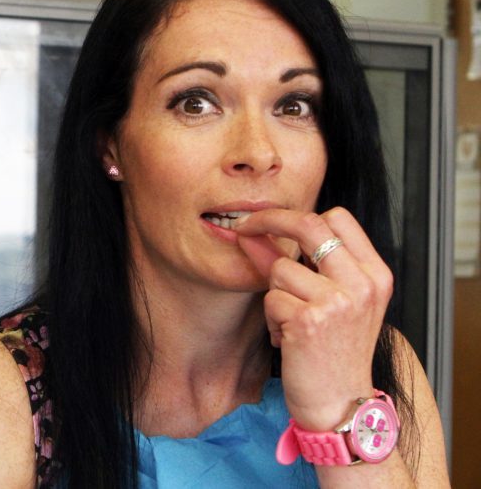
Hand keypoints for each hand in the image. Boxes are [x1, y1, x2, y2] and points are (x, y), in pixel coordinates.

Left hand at [233, 207, 392, 430]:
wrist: (340, 404)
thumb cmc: (333, 352)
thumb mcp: (329, 302)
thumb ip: (297, 264)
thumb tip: (253, 233)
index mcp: (375, 274)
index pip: (338, 218)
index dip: (297, 214)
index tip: (269, 219)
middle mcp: (362, 283)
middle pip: (308, 225)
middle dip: (268, 221)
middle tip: (244, 228)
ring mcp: (338, 301)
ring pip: (280, 268)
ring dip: (275, 295)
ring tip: (291, 322)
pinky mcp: (310, 320)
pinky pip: (271, 299)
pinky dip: (272, 319)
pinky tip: (289, 340)